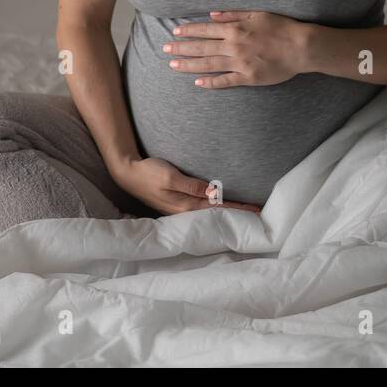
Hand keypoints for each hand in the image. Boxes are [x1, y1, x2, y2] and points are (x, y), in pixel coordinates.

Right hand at [111, 157, 261, 215]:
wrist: (128, 173)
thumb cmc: (149, 172)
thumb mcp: (170, 176)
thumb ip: (191, 185)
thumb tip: (213, 192)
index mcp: (186, 206)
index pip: (218, 208)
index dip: (237, 208)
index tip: (256, 210)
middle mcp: (185, 211)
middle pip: (217, 214)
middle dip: (237, 214)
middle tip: (257, 214)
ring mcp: (181, 209)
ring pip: (210, 213)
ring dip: (227, 212)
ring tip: (244, 212)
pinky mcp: (178, 204)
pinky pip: (201, 209)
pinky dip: (215, 209)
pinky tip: (221, 208)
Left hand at [166, 10, 309, 87]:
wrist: (301, 47)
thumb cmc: (281, 27)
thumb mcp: (257, 14)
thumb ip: (233, 14)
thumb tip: (212, 15)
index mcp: (235, 29)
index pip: (205, 30)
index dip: (188, 31)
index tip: (175, 32)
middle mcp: (234, 46)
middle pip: (202, 48)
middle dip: (181, 49)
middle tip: (164, 50)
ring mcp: (240, 63)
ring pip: (209, 65)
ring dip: (189, 65)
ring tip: (173, 65)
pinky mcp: (248, 77)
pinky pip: (225, 81)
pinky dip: (211, 82)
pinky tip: (197, 83)